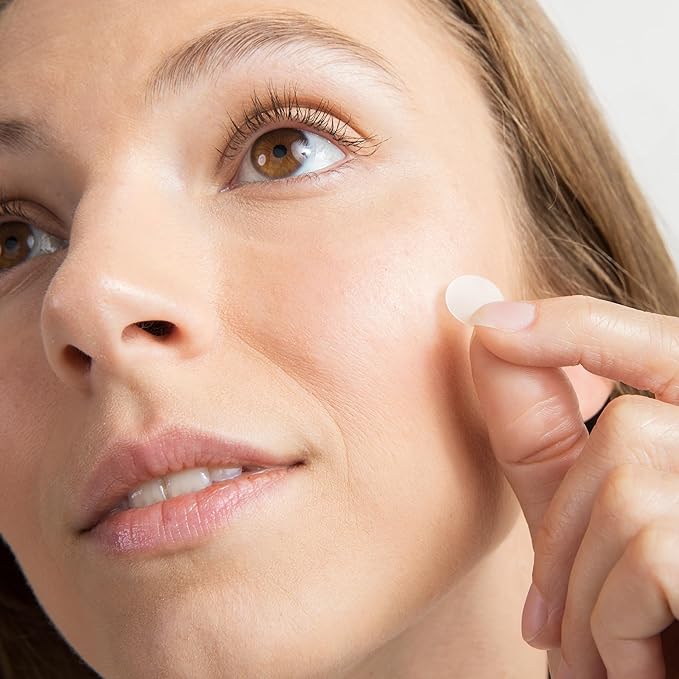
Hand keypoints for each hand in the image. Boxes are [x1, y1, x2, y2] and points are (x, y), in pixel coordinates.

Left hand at [465, 294, 678, 678]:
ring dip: (581, 595)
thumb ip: (542, 430)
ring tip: (593, 655)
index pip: (654, 343)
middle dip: (562, 531)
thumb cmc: (644, 612)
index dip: (574, 326)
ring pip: (625, 498)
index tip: (489, 326)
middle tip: (548, 620)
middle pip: (624, 433)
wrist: (677, 675)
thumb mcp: (586, 516)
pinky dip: (614, 626)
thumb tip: (487, 339)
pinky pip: (650, 558)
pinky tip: (634, 666)